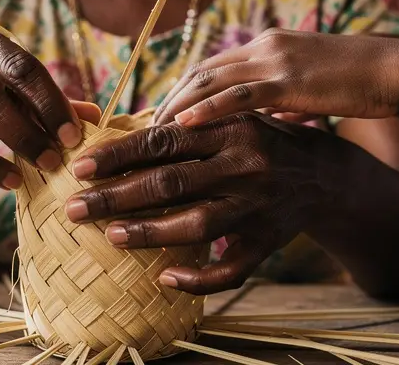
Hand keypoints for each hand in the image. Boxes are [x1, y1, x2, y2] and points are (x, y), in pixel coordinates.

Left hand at [62, 112, 342, 294]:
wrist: (324, 174)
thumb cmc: (259, 141)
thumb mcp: (229, 119)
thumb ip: (183, 127)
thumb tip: (115, 133)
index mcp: (228, 128)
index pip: (163, 141)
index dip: (118, 154)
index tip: (79, 167)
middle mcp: (243, 165)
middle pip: (170, 183)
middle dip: (116, 196)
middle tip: (74, 207)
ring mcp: (257, 205)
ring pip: (197, 225)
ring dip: (149, 233)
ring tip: (110, 235)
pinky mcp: (268, 241)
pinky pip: (232, 269)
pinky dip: (197, 278)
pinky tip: (165, 279)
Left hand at [153, 28, 398, 126]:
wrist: (395, 70)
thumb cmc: (357, 83)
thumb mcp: (310, 88)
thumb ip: (282, 99)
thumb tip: (266, 120)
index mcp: (266, 47)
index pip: (210, 69)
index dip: (179, 94)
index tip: (156, 120)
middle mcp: (262, 48)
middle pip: (199, 72)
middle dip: (167, 101)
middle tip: (140, 132)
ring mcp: (274, 61)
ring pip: (209, 81)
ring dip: (176, 107)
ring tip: (150, 135)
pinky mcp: (289, 80)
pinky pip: (238, 96)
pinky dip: (207, 110)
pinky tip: (183, 127)